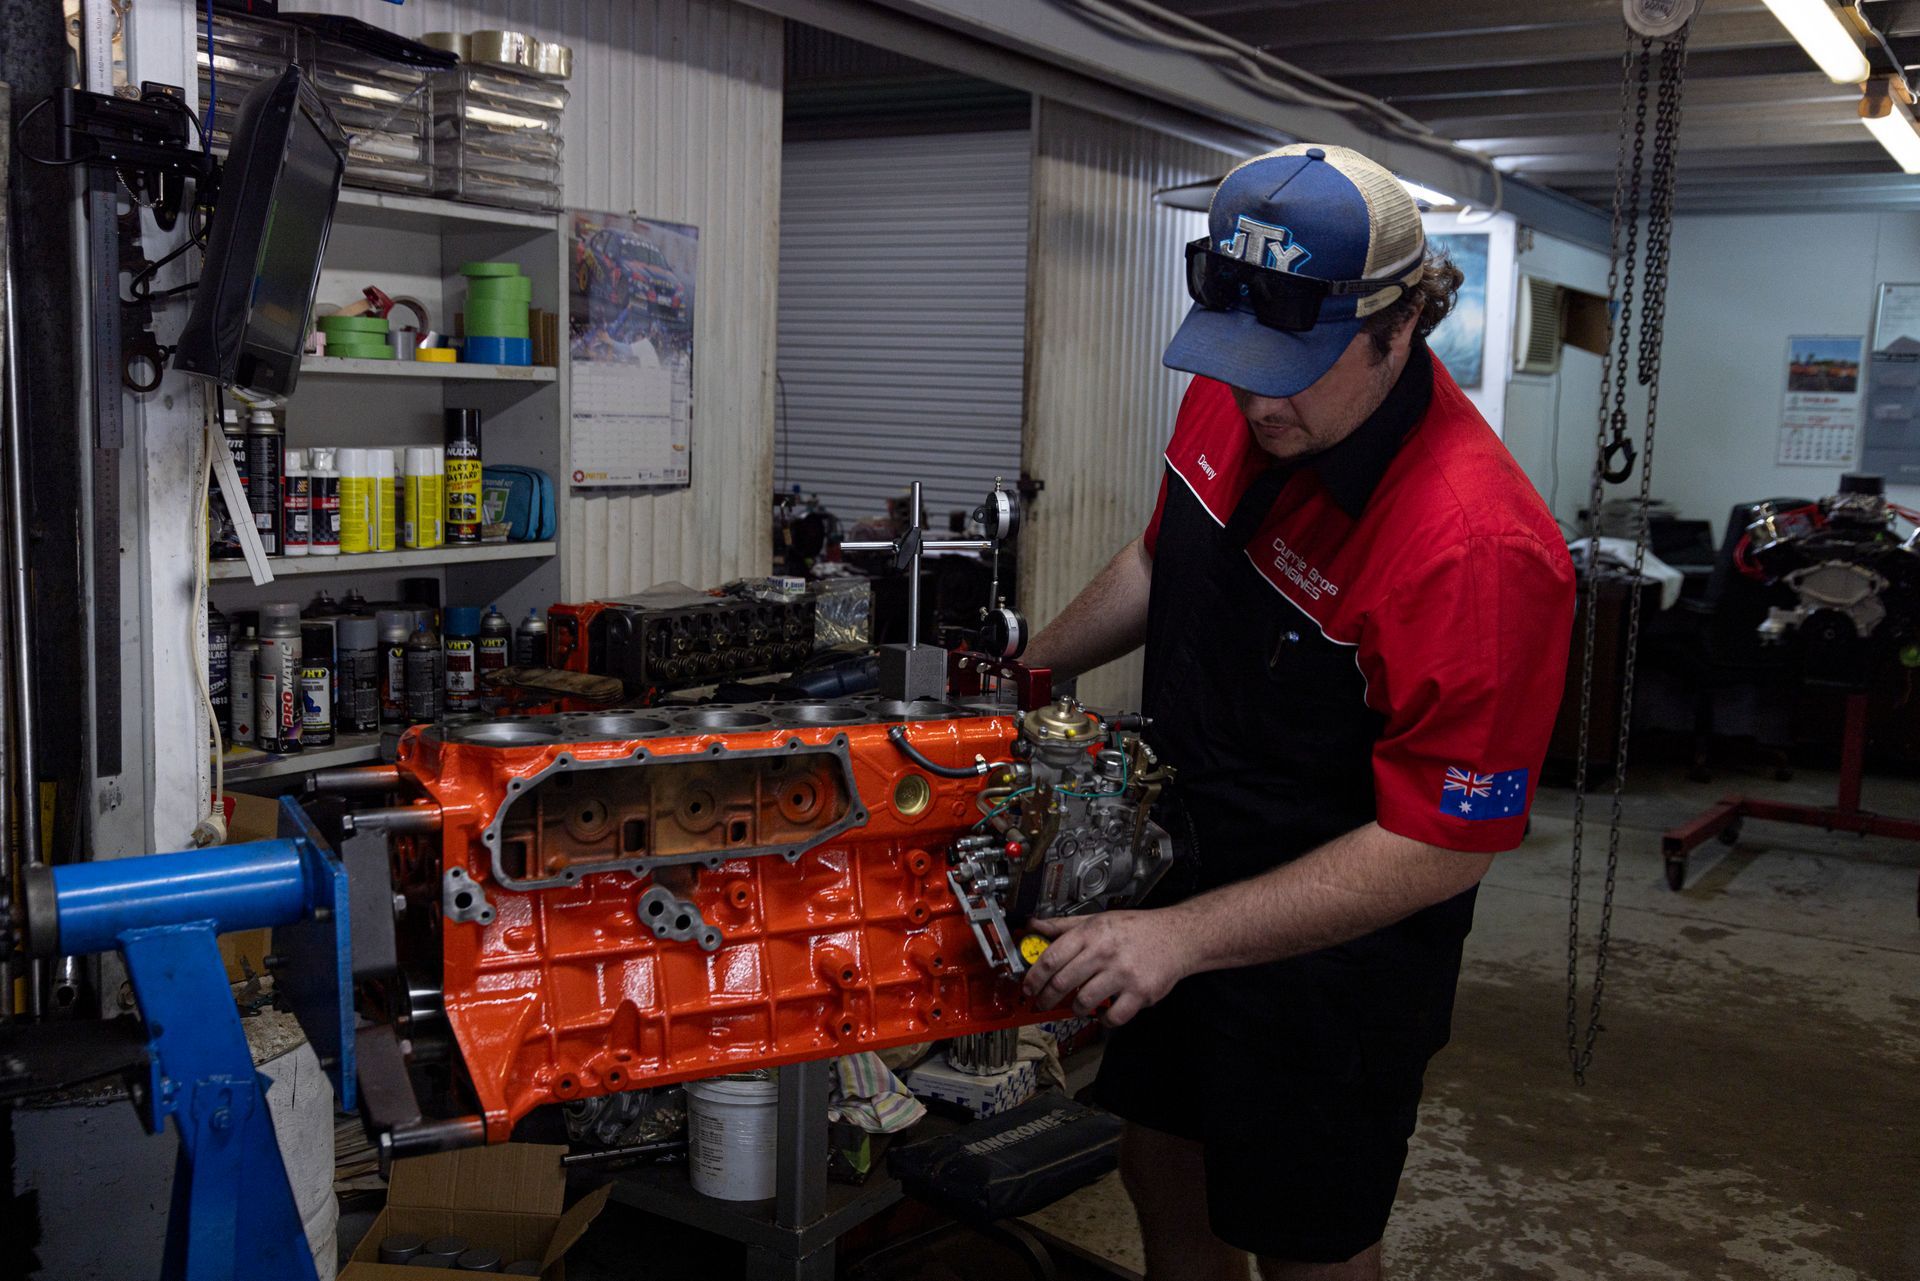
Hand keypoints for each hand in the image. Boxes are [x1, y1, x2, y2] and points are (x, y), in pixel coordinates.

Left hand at [1019, 909, 1194, 1027]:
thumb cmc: (1136, 929)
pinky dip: (1103, 1019)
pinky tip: (1102, 1012)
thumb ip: (1064, 925)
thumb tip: (1033, 925)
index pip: (1052, 958)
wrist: (1177, 937)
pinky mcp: (1140, 993)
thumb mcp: (1098, 919)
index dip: (1034, 977)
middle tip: (1043, 1003)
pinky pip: (1112, 1016)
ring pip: (1084, 1002)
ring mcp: (1124, 974)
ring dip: (1075, 1008)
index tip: (1028, 988)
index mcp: (1092, 933)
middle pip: (1063, 982)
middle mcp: (1106, 952)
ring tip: (1076, 1005)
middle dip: (1046, 998)